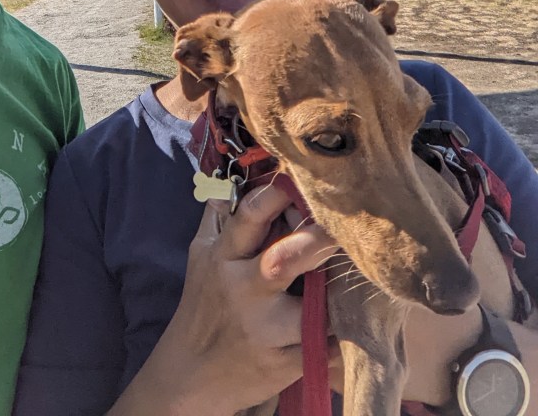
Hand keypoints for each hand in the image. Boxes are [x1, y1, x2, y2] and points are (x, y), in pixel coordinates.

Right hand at [110, 178, 336, 415]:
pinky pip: (326, 345)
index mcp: (224, 257)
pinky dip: (344, 334)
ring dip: (341, 294)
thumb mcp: (201, 256)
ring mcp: (265, 330)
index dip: (279, 193)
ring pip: (314, 309)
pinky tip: (356, 321)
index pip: (250, 215)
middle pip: (284, 260)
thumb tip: (237, 177)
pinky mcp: (284, 364)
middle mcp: (243, 291)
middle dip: (318, 240)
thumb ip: (219, 217)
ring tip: (362, 277)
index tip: (305, 180)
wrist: (190, 376)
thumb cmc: (203, 306)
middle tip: (345, 227)